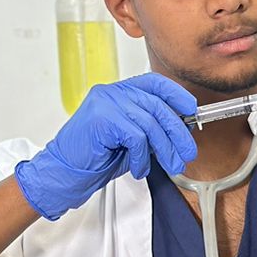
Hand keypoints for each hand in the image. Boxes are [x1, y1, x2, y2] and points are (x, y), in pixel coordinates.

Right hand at [15, 73, 196, 220]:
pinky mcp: (101, 119)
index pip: (154, 83)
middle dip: (178, 132)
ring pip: (150, 123)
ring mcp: (105, 103)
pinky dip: (142, 156)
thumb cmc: (95, 157)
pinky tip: (138, 167)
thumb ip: (151, 128)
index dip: (177, 95)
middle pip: (157, 105)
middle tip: (187, 152)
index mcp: (119, 93)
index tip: (192, 111)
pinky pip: (136, 136)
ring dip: (164, 149)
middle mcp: (112, 93)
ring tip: (169, 165)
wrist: (64, 172)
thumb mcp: (131, 139)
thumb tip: (182, 128)